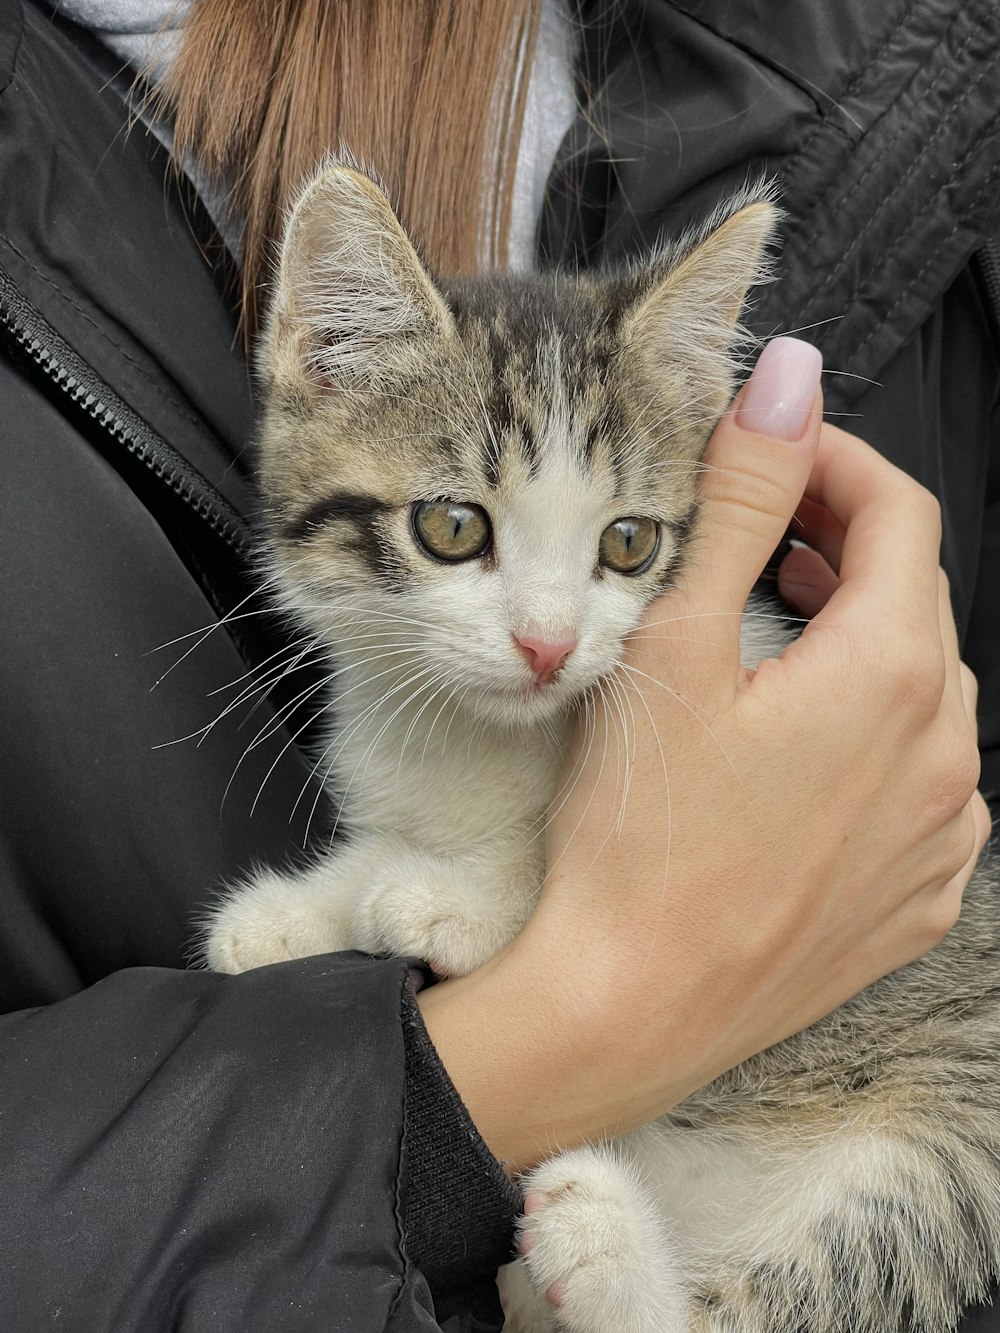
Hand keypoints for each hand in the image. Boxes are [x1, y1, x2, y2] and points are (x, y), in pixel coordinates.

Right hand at [418, 338, 988, 1172]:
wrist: (632, 1007)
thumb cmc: (636, 837)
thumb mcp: (676, 647)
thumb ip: (742, 502)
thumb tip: (788, 380)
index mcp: (891, 673)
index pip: (901, 514)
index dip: (834, 467)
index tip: (772, 462)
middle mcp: (945, 750)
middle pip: (916, 599)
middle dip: (842, 548)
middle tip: (757, 543)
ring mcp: (942, 832)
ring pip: (923, 689)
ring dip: (859, 643)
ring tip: (773, 638)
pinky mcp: (919, 892)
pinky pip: (922, 780)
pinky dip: (872, 736)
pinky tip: (797, 754)